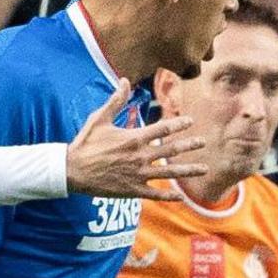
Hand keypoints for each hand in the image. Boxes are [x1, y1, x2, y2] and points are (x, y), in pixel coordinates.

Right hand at [66, 81, 204, 197]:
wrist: (71, 170)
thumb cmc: (85, 143)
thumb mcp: (99, 119)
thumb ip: (116, 101)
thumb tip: (124, 80)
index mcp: (134, 138)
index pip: (163, 129)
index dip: (179, 124)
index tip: (191, 121)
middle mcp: (140, 156)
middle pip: (171, 150)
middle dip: (190, 145)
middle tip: (204, 142)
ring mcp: (139, 174)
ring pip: (170, 172)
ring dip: (189, 170)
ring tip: (205, 169)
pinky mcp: (134, 189)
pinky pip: (156, 194)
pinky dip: (169, 196)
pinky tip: (182, 197)